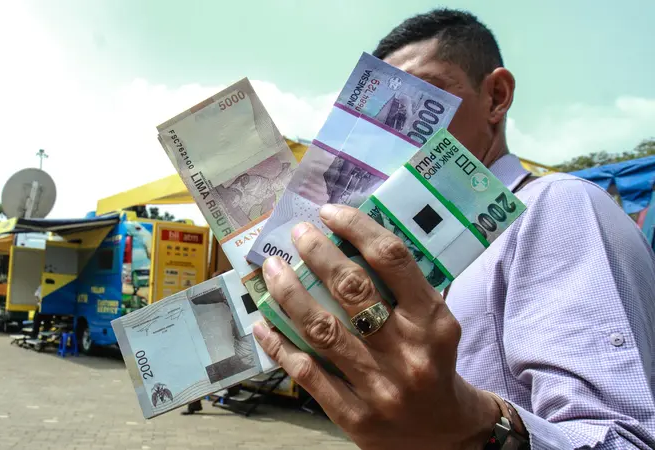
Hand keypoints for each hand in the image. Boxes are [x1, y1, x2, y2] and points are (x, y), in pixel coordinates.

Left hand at [253, 204, 500, 449]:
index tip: (330, 213)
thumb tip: (348, 242)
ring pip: (322, 330)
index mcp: (432, 322)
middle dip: (318, 254)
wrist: (446, 434)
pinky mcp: (355, 416)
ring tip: (272, 269)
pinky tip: (262, 322)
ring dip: (290, 294)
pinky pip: (307, 373)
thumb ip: (402, 289)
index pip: (392, 260)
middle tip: (297, 234)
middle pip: (352, 291)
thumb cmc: (434, 364)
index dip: (357, 228)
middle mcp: (407, 352)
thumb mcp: (435, 323)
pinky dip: (279, 345)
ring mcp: (379, 387)